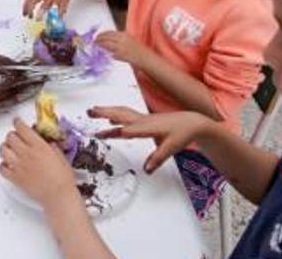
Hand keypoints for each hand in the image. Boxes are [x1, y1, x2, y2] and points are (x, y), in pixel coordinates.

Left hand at [0, 118, 77, 207]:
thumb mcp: (61, 156)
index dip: (18, 123)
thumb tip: (47, 142)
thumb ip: (51, 146)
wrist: (58, 196)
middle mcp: (26, 154)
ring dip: (6, 148)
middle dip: (13, 135)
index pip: (21, 128)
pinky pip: (1, 168)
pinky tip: (9, 165)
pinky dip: (3, 165)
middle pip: (10, 137)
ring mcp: (18, 165)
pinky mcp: (15, 178)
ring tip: (11, 150)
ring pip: (2, 150)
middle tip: (17, 138)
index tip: (18, 122)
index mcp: (38, 146)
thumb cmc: (63, 178)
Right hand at [88, 107, 212, 172]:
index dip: (118, 132)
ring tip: (93, 112)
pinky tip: (110, 120)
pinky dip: (115, 115)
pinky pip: (126, 116)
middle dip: (104, 113)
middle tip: (89, 112)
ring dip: (107, 111)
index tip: (103, 132)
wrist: (192, 122)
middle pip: (121, 115)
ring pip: (121, 113)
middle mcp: (143, 121)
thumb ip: (158, 158)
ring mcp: (142, 119)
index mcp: (149, 127)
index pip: (131, 130)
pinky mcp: (144, 120)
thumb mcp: (172, 148)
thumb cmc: (183, 133)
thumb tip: (146, 170)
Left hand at [94, 31, 148, 66]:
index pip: (109, 32)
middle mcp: (122, 39)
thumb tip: (110, 40)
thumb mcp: (130, 40)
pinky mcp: (121, 55)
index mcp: (125, 34)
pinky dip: (106, 52)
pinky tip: (103, 53)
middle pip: (106, 37)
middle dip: (98, 39)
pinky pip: (111, 53)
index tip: (97, 36)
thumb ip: (120, 39)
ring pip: (106, 44)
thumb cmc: (139, 51)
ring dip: (100, 45)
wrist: (147, 58)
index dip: (101, 34)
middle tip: (94, 41)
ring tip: (96, 46)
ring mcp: (121, 47)